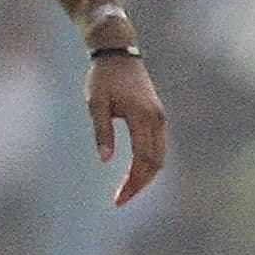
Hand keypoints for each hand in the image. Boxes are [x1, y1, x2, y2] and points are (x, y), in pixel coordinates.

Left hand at [87, 53, 166, 205]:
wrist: (119, 53)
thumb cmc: (103, 78)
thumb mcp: (95, 104)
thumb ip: (101, 131)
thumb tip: (105, 159)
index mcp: (142, 117)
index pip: (142, 159)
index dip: (132, 182)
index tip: (118, 199)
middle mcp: (156, 119)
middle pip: (155, 163)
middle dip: (139, 184)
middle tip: (120, 200)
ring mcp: (159, 118)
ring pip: (159, 156)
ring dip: (145, 176)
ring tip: (125, 191)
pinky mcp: (157, 116)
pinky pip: (157, 147)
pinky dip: (148, 163)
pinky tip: (133, 174)